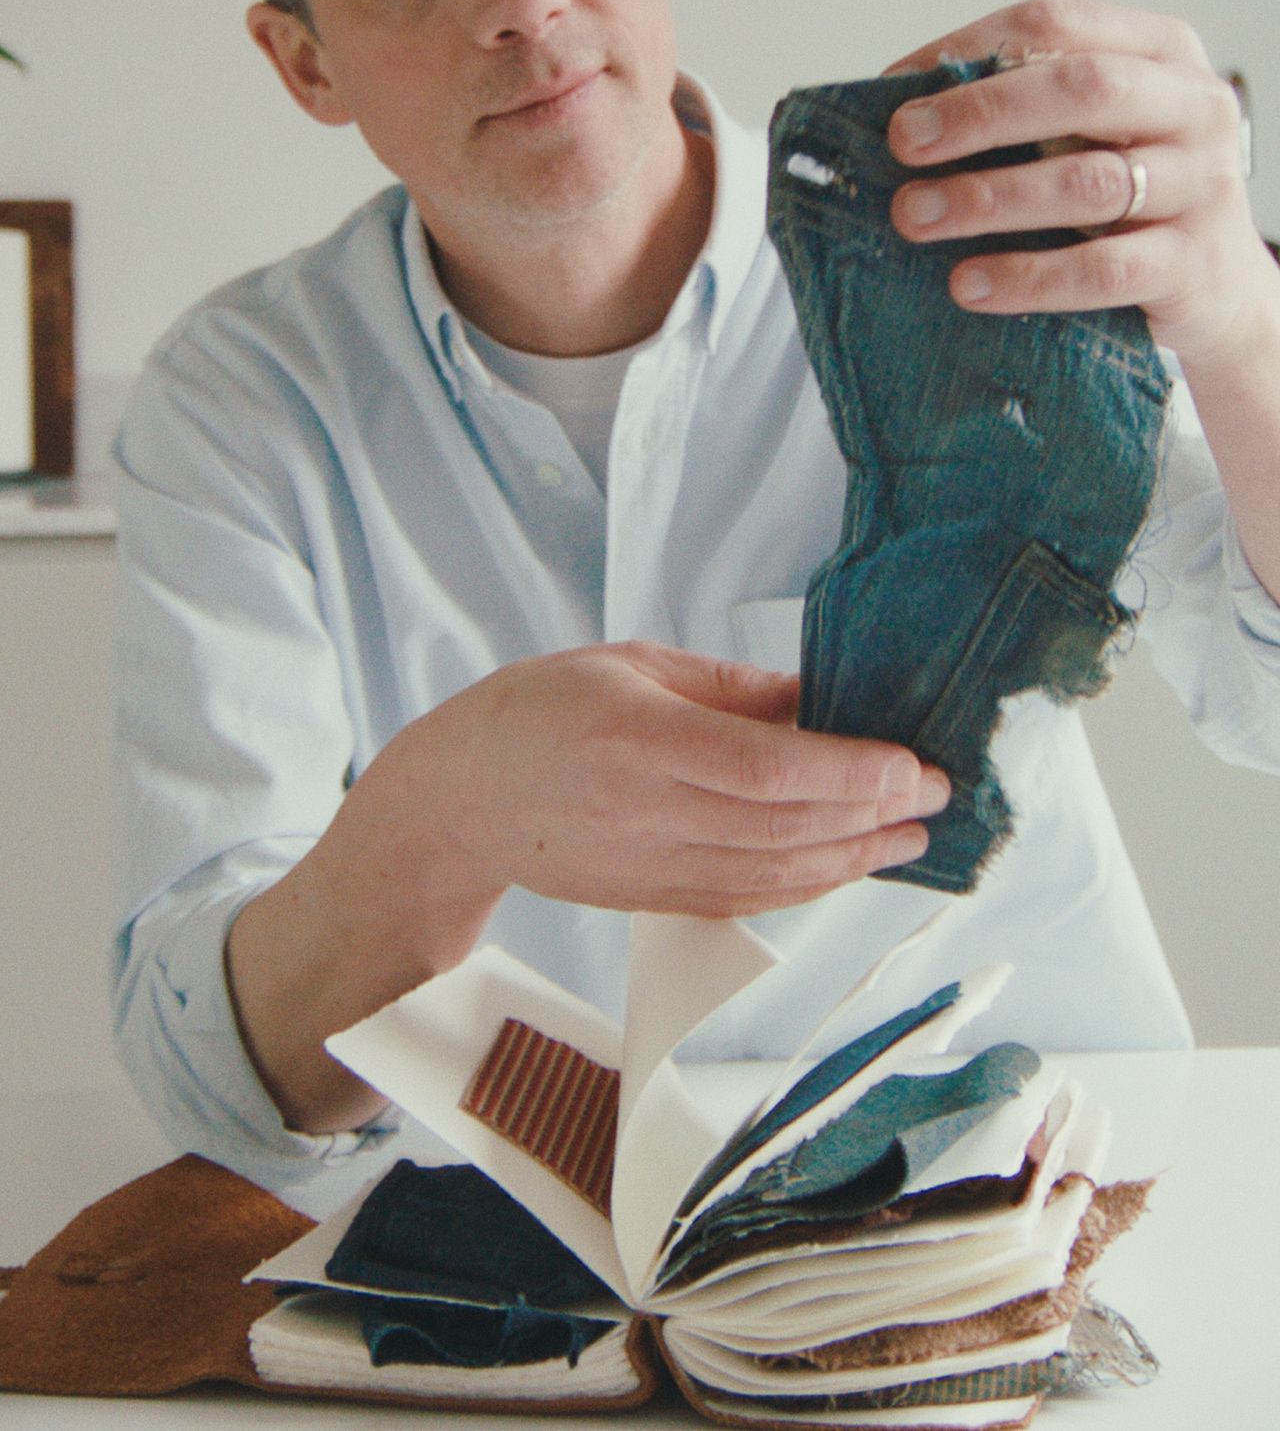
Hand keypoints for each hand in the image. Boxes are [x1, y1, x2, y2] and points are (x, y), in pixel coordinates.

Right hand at [349, 639, 949, 921]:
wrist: (455, 806)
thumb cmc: (530, 716)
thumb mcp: (625, 664)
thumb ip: (725, 688)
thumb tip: (814, 699)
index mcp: (639, 736)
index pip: (769, 769)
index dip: (851, 773)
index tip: (910, 764)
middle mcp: (649, 810)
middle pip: (786, 826)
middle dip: (873, 814)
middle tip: (935, 797)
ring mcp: (651, 865)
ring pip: (774, 874)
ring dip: (853, 860)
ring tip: (908, 838)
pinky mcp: (651, 900)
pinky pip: (744, 901)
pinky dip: (804, 889)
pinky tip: (843, 870)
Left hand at [883, 0, 1278, 370]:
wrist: (1220, 293)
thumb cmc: (1131, 204)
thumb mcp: (1091, 138)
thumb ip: (1024, 114)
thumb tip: (897, 110)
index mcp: (1158, 52)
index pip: (1056, 25)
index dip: (970, 51)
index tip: (895, 91)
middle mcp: (1191, 105)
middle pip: (1080, 89)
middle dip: (980, 114)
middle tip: (903, 143)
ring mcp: (1201, 184)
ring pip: (1086, 181)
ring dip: (988, 198)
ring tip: (914, 218)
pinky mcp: (1191, 265)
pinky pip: (1102, 270)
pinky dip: (1028, 277)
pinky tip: (968, 284)